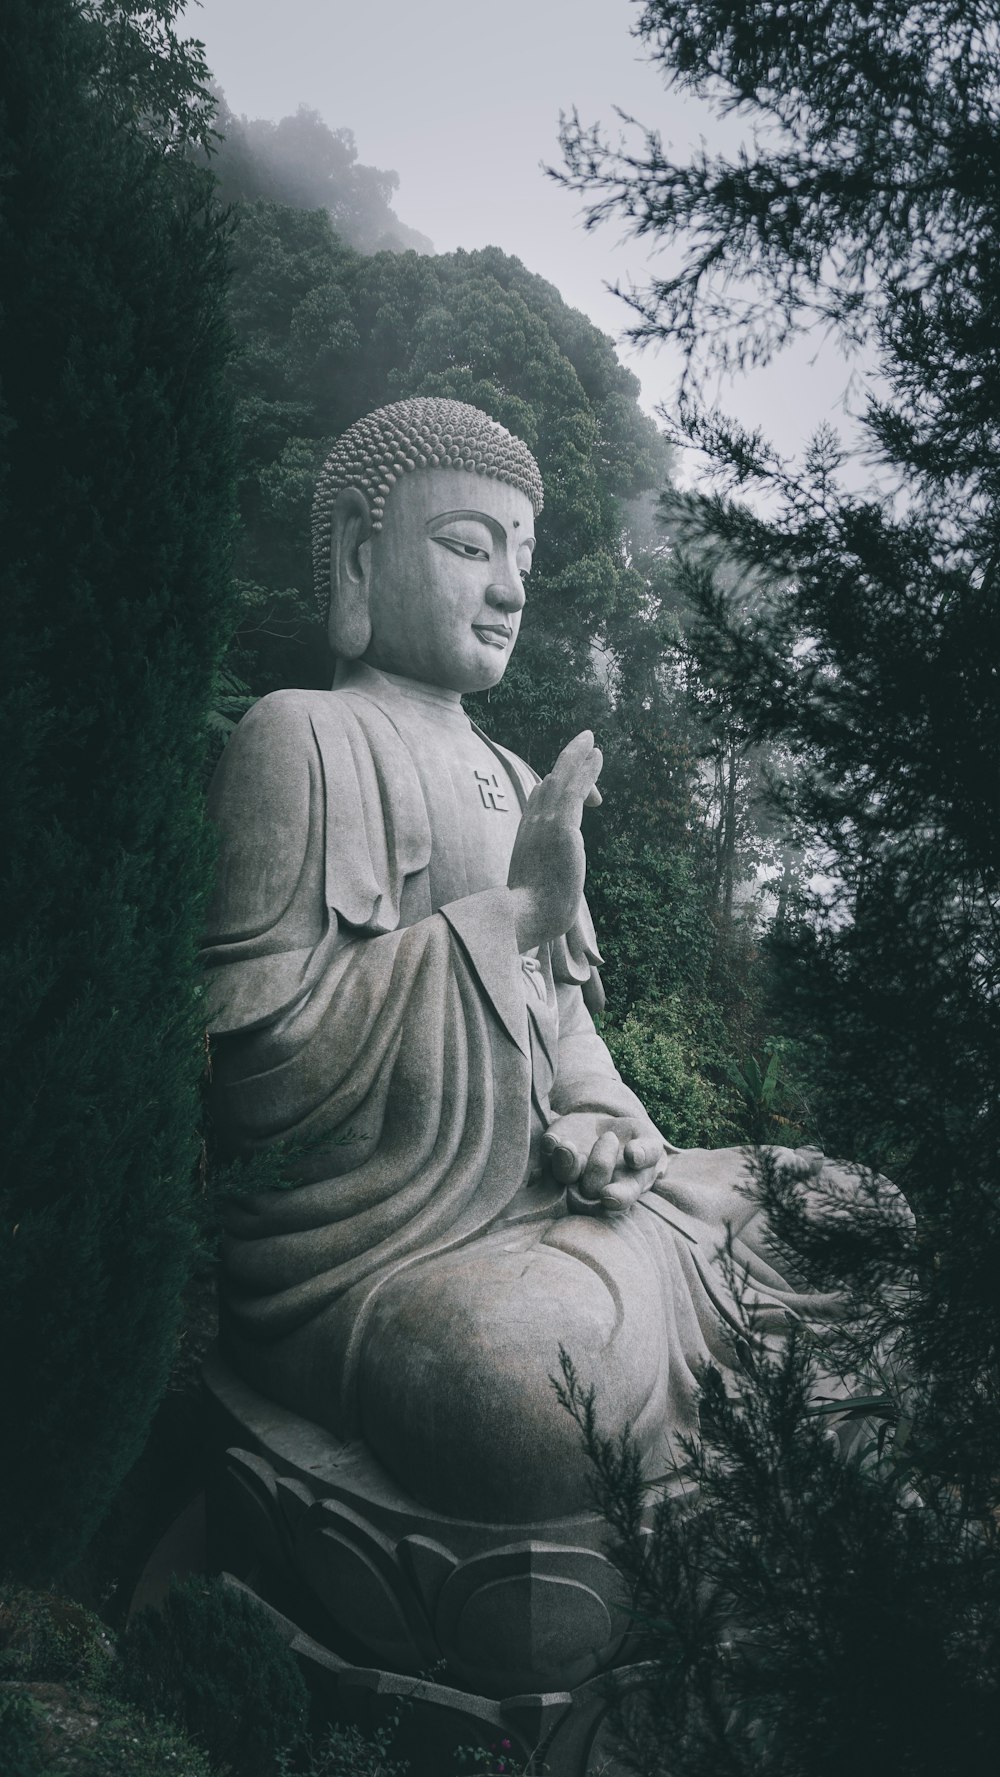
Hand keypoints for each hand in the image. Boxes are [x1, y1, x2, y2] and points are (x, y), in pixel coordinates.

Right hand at [507, 731, 602, 950]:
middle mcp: (532, 822)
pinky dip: (585, 768)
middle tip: (585, 744)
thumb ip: (540, 875)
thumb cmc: (532, 911)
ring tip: (591, 740)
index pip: (539, 799)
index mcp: (527, 835)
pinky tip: (597, 754)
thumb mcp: (535, 886)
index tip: (578, 789)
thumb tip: (543, 883)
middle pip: (549, 782)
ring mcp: (545, 821)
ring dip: (577, 756)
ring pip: (561, 777)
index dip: (556, 787)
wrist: (527, 915)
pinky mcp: (561, 825)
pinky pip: (573, 786)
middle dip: (568, 763)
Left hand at [542, 1112, 669, 1214]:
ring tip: (568, 1147)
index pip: (622, 1199)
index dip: (618, 1196)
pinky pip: (547, 1152)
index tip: (611, 1192)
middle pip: (592, 1188)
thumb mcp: (648, 1141)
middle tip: (610, 1137)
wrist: (606, 1126)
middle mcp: (594, 1186)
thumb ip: (647, 1150)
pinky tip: (552, 1140)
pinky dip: (549, 1146)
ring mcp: (571, 1172)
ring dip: (566, 1162)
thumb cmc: (634, 1139)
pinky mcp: (552, 1153)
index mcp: (624, 1189)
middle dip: (599, 1166)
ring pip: (564, 1175)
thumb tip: (634, 1156)